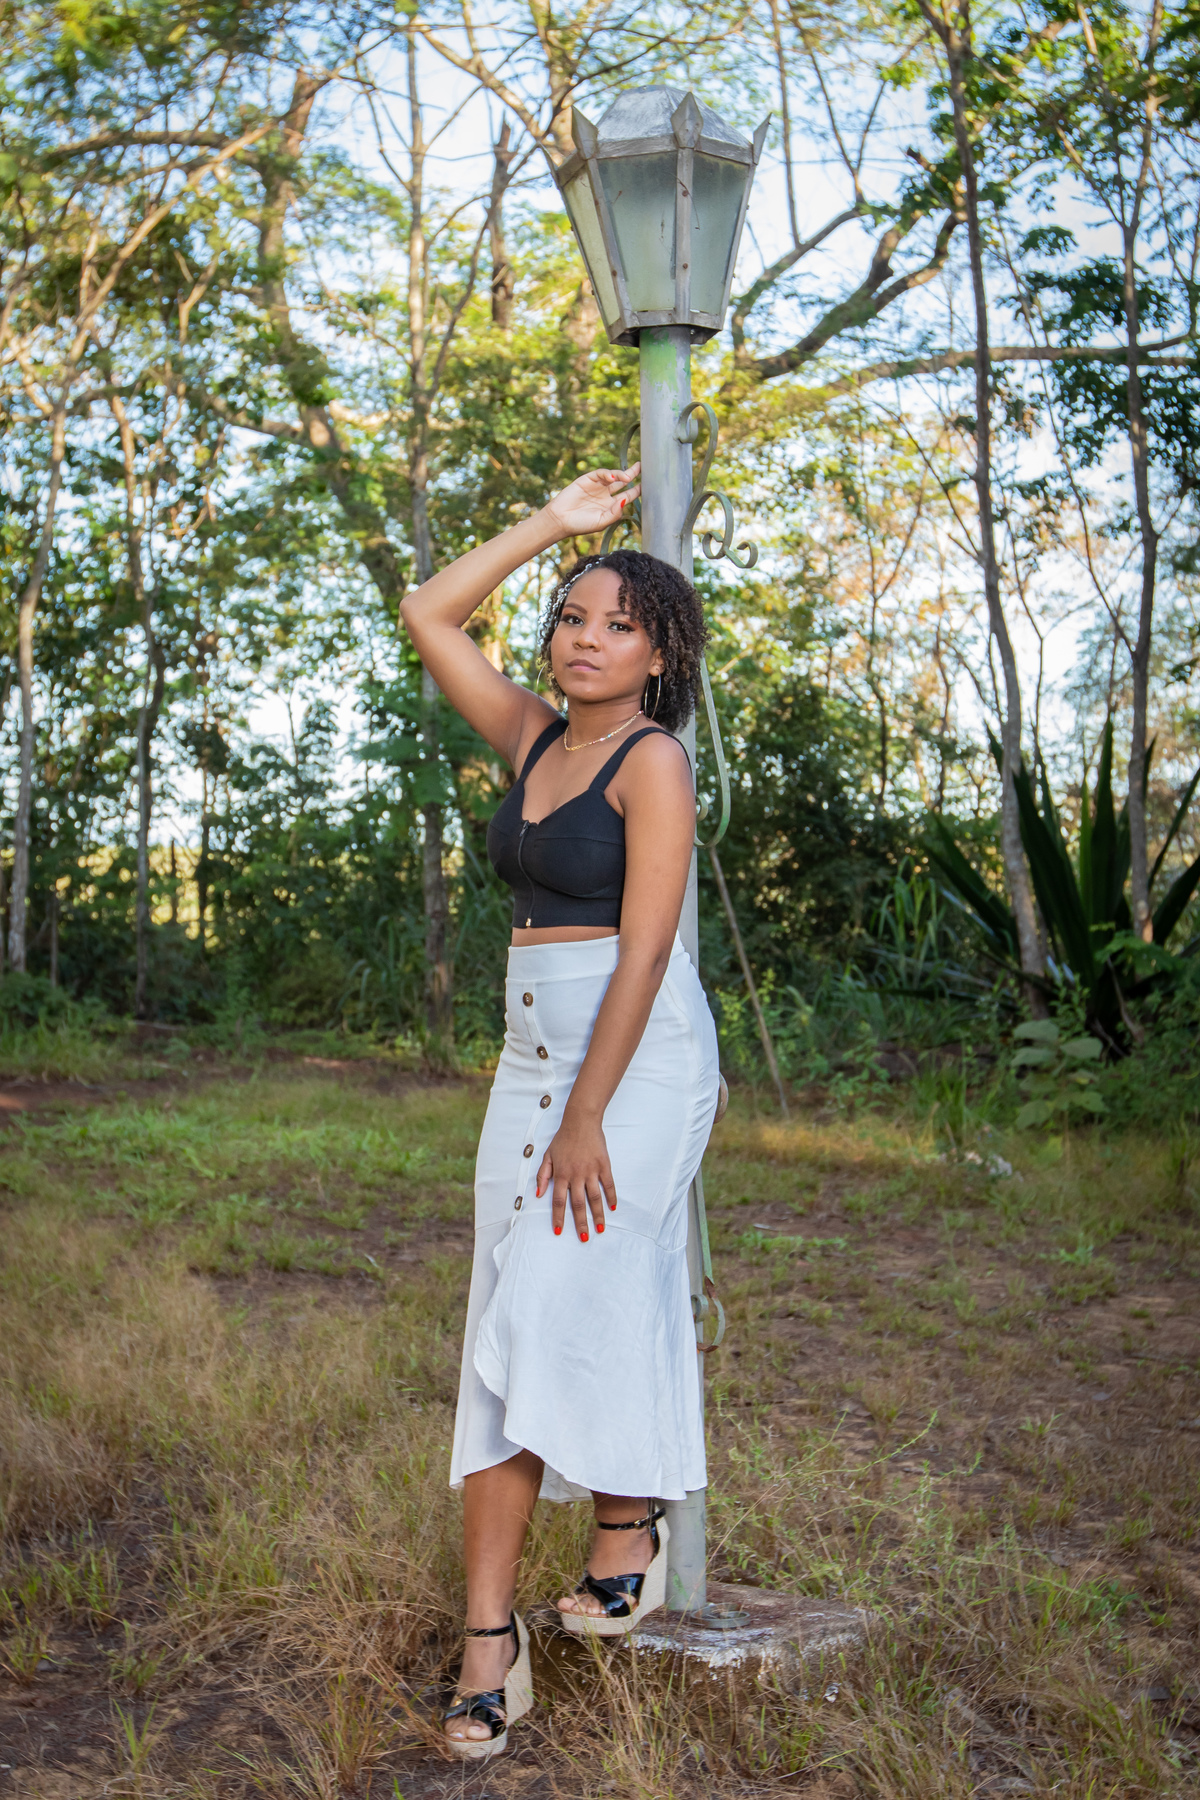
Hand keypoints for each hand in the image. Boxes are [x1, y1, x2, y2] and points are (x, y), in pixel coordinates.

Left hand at [536, 1110, 616, 1240]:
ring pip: (595, 1198)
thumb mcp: (548, 1156)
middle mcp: (576, 1175)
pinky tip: (613, 1207)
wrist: (581, 1121)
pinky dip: (611, 1196)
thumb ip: (542, 1175)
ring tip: (601, 1229)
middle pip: (578, 1204)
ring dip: (598, 1215)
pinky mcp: (604, 1165)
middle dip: (581, 1223)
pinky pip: (608, 1184)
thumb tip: (538, 1193)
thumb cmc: (563, 1139)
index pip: (558, 1201)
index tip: (559, 1231)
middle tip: (584, 1238)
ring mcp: (591, 1170)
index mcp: (561, 1174)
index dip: (558, 1217)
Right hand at [542, 465, 639, 539]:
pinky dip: (607, 474)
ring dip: (621, 474)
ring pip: (614, 476)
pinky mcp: (588, 479)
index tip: (647, 484)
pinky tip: (612, 477)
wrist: (561, 520)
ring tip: (627, 476)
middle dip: (633, 474)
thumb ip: (615, 513)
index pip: (629, 495)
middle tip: (642, 467)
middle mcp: (607, 494)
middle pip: (624, 481)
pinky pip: (601, 474)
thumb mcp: (602, 522)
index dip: (638, 489)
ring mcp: (598, 486)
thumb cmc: (582, 525)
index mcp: (612, 505)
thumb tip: (625, 499)